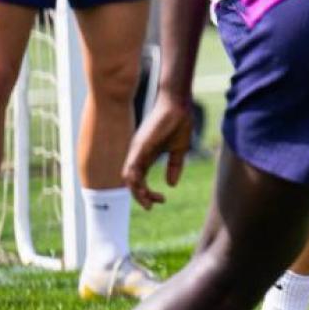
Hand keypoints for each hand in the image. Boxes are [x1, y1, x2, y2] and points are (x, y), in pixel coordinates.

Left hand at [122, 94, 194, 208]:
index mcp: (146, 156)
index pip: (140, 180)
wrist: (178, 105)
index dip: (147, 193)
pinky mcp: (139, 147)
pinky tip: (145, 190)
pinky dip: (135, 182)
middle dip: (141, 197)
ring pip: (129, 178)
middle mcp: (138, 155)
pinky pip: (131, 168)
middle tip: (153, 205)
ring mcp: (137, 151)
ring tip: (149, 201)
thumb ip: (174, 166)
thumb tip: (171, 184)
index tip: (162, 200)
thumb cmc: (179, 123)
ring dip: (137, 193)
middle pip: (131, 182)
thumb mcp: (179, 149)